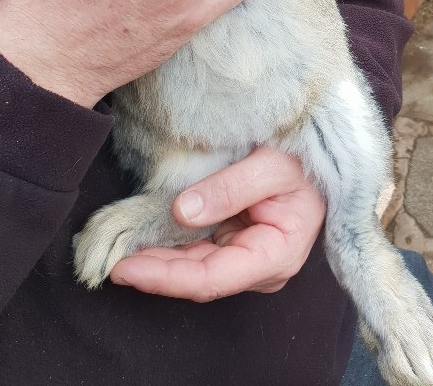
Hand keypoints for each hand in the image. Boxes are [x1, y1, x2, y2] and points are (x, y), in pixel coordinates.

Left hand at [109, 147, 325, 300]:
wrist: (323, 153)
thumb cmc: (306, 158)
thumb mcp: (272, 165)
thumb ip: (230, 188)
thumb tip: (181, 212)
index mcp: (275, 256)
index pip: (209, 278)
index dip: (164, 276)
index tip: (125, 266)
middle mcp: (259, 267)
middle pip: (197, 278)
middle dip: (153, 271)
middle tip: (109, 258)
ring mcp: (248, 257)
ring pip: (194, 268)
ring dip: (158, 260)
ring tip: (120, 248)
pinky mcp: (238, 244)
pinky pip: (199, 251)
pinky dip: (171, 246)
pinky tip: (144, 239)